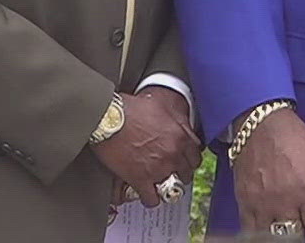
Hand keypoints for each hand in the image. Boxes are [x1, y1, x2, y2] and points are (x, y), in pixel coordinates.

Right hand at [92, 90, 203, 207]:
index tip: (184, 161)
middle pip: (186, 173)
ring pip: (172, 188)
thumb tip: (183, 123)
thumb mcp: (162, 106)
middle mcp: (173, 154)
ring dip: (167, 186)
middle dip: (180, 173)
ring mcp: (158, 168)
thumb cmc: (132, 108)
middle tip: (172, 171)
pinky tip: (147, 193)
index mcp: (181, 136)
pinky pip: (152, 199)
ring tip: (160, 183)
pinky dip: (151, 199)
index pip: (196, 156)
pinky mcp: (140, 179)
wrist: (109, 118)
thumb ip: (177, 119)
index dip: (189, 160)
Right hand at [234, 107, 304, 242]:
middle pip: (293, 236)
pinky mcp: (244, 201)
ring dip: (280, 236)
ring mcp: (262, 203)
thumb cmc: (293, 139)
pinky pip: (249, 229)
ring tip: (284, 231)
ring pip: (270, 236)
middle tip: (303, 232)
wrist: (262, 123)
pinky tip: (264, 231)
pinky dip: (257, 234)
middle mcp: (285, 201)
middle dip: (301, 237)